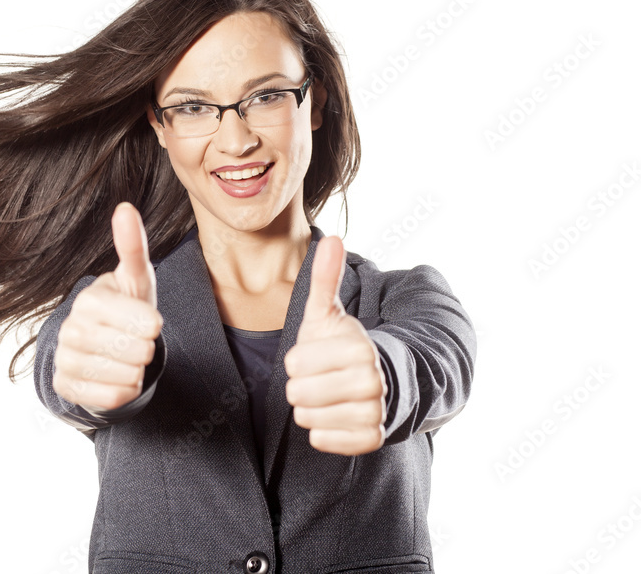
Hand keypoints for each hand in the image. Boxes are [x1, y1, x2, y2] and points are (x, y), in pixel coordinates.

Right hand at [52, 202, 161, 411]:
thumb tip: (125, 207)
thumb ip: (133, 246)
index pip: (146, 323)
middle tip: (136, 341)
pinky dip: (125, 391)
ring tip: (127, 358)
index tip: (148, 322)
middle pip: (137, 352)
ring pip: (126, 376)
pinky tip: (117, 376)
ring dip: (137, 371)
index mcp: (90, 299)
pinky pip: (113, 399)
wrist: (99, 346)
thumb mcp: (135, 279)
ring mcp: (64, 358)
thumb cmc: (124, 307)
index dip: (154, 326)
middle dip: (146, 350)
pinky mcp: (64, 386)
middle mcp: (71, 328)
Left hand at [284, 235, 387, 454]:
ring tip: (328, 395)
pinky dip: (321, 430)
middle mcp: (372, 381)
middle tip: (320, 377)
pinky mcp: (371, 439)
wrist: (383, 381)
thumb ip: (326, 279)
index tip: (315, 356)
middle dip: (301, 385)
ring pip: (307, 418)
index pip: (294, 364)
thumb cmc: (344, 346)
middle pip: (297, 393)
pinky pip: (321, 440)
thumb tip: (333, 239)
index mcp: (359, 347)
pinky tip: (335, 414)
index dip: (298, 360)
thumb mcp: (330, 314)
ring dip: (310, 408)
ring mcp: (375, 413)